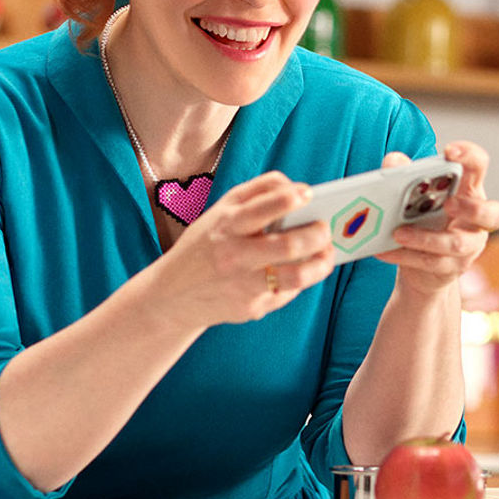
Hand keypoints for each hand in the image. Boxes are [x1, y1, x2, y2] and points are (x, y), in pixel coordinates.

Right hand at [157, 171, 334, 327]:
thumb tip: (300, 190)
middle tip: (326, 228)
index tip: (309, 194)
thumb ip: (258, 194)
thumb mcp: (220, 212)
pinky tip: (298, 271)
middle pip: (290, 245)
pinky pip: (287, 292)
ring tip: (327, 253)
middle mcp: (235, 255)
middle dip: (318, 234)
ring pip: (298, 276)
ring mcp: (244, 285)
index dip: (292, 198)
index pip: (264, 207)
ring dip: (322, 262)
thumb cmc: (207, 244)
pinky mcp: (252, 308)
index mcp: (227, 225)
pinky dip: (298, 279)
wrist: (172, 295)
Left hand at [376, 141, 498, 295]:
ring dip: (426, 238)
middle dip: (472, 208)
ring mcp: (469, 246)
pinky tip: (386, 251)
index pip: (479, 166)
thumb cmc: (424, 221)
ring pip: (457, 243)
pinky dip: (406, 256)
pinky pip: (433, 263)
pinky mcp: (453, 267)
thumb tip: (394, 160)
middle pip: (494, 213)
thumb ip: (404, 175)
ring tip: (398, 233)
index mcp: (469, 190)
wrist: (422, 268)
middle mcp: (477, 220)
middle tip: (448, 204)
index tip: (449, 151)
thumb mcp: (415, 195)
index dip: (470, 156)